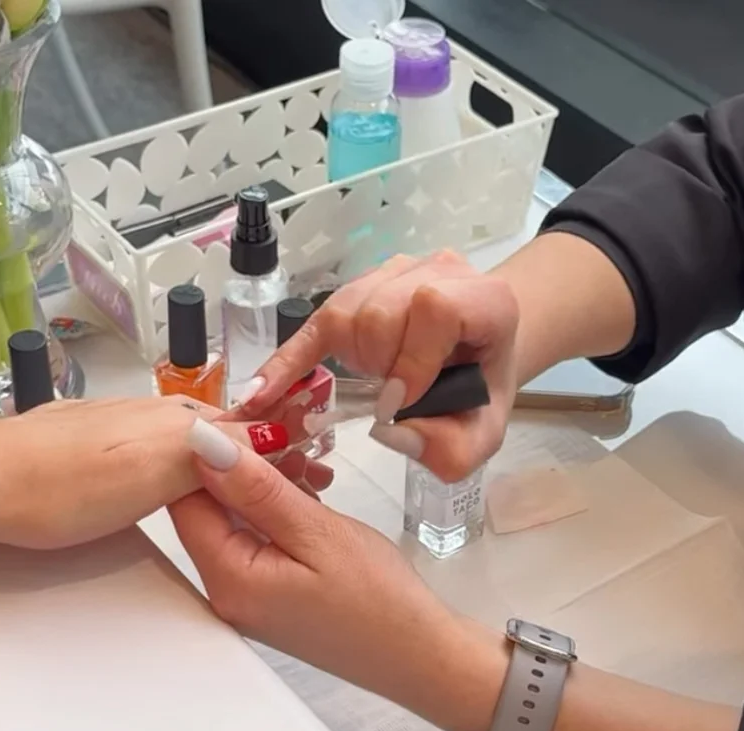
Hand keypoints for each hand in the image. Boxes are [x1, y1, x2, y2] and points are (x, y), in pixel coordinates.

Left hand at [0, 396, 332, 548]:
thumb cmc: (54, 488)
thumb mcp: (146, 475)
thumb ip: (209, 456)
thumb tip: (268, 438)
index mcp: (173, 420)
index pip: (250, 427)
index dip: (286, 450)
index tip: (317, 474)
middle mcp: (152, 415)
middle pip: (226, 433)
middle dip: (262, 456)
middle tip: (297, 489)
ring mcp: (120, 429)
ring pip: (193, 443)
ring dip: (226, 465)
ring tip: (249, 493)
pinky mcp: (94, 448)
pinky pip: (158, 454)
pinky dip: (185, 470)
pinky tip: (181, 488)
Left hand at [170, 426, 470, 719]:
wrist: (418, 655)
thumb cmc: (379, 603)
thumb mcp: (318, 532)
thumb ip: (257, 488)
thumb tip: (205, 446)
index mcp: (229, 580)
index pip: (186, 500)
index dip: (209, 454)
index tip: (248, 424)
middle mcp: (225, 593)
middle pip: (208, 509)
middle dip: (242, 467)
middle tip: (286, 438)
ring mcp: (246, 597)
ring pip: (234, 520)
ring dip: (265, 486)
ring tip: (310, 469)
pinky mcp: (267, 595)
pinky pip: (256, 539)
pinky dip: (277, 511)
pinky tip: (310, 495)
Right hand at [234, 250, 519, 481]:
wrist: (481, 357)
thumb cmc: (480, 393)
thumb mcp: (482, 435)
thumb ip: (451, 446)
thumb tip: (390, 431)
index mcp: (483, 300)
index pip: (434, 309)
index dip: (412, 359)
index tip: (400, 402)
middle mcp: (438, 271)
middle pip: (381, 312)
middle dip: (378, 365)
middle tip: (390, 397)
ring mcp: (394, 272)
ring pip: (346, 310)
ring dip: (351, 359)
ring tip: (372, 380)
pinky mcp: (359, 288)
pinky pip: (314, 323)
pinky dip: (288, 361)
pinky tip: (260, 392)